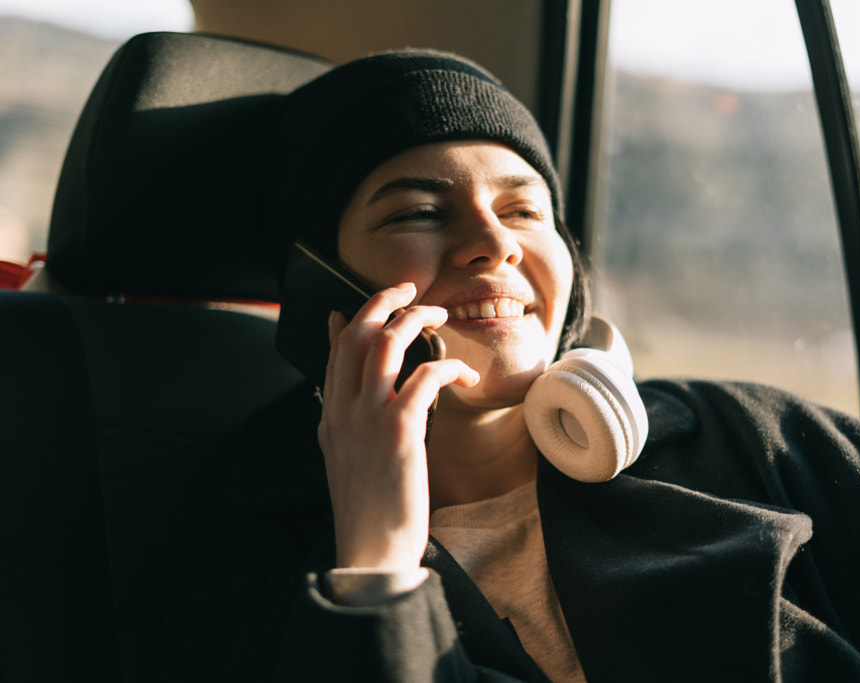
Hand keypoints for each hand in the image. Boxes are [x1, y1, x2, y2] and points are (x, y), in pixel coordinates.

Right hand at [317, 282, 478, 570]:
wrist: (371, 552)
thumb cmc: (368, 510)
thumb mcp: (344, 460)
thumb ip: (344, 423)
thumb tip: (345, 394)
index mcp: (331, 417)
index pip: (335, 351)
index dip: (351, 319)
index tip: (362, 304)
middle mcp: (343, 410)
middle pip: (359, 333)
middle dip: (384, 301)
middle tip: (410, 290)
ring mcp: (368, 417)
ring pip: (387, 341)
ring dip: (416, 318)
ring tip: (440, 314)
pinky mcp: (399, 430)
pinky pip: (425, 376)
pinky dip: (449, 366)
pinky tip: (465, 376)